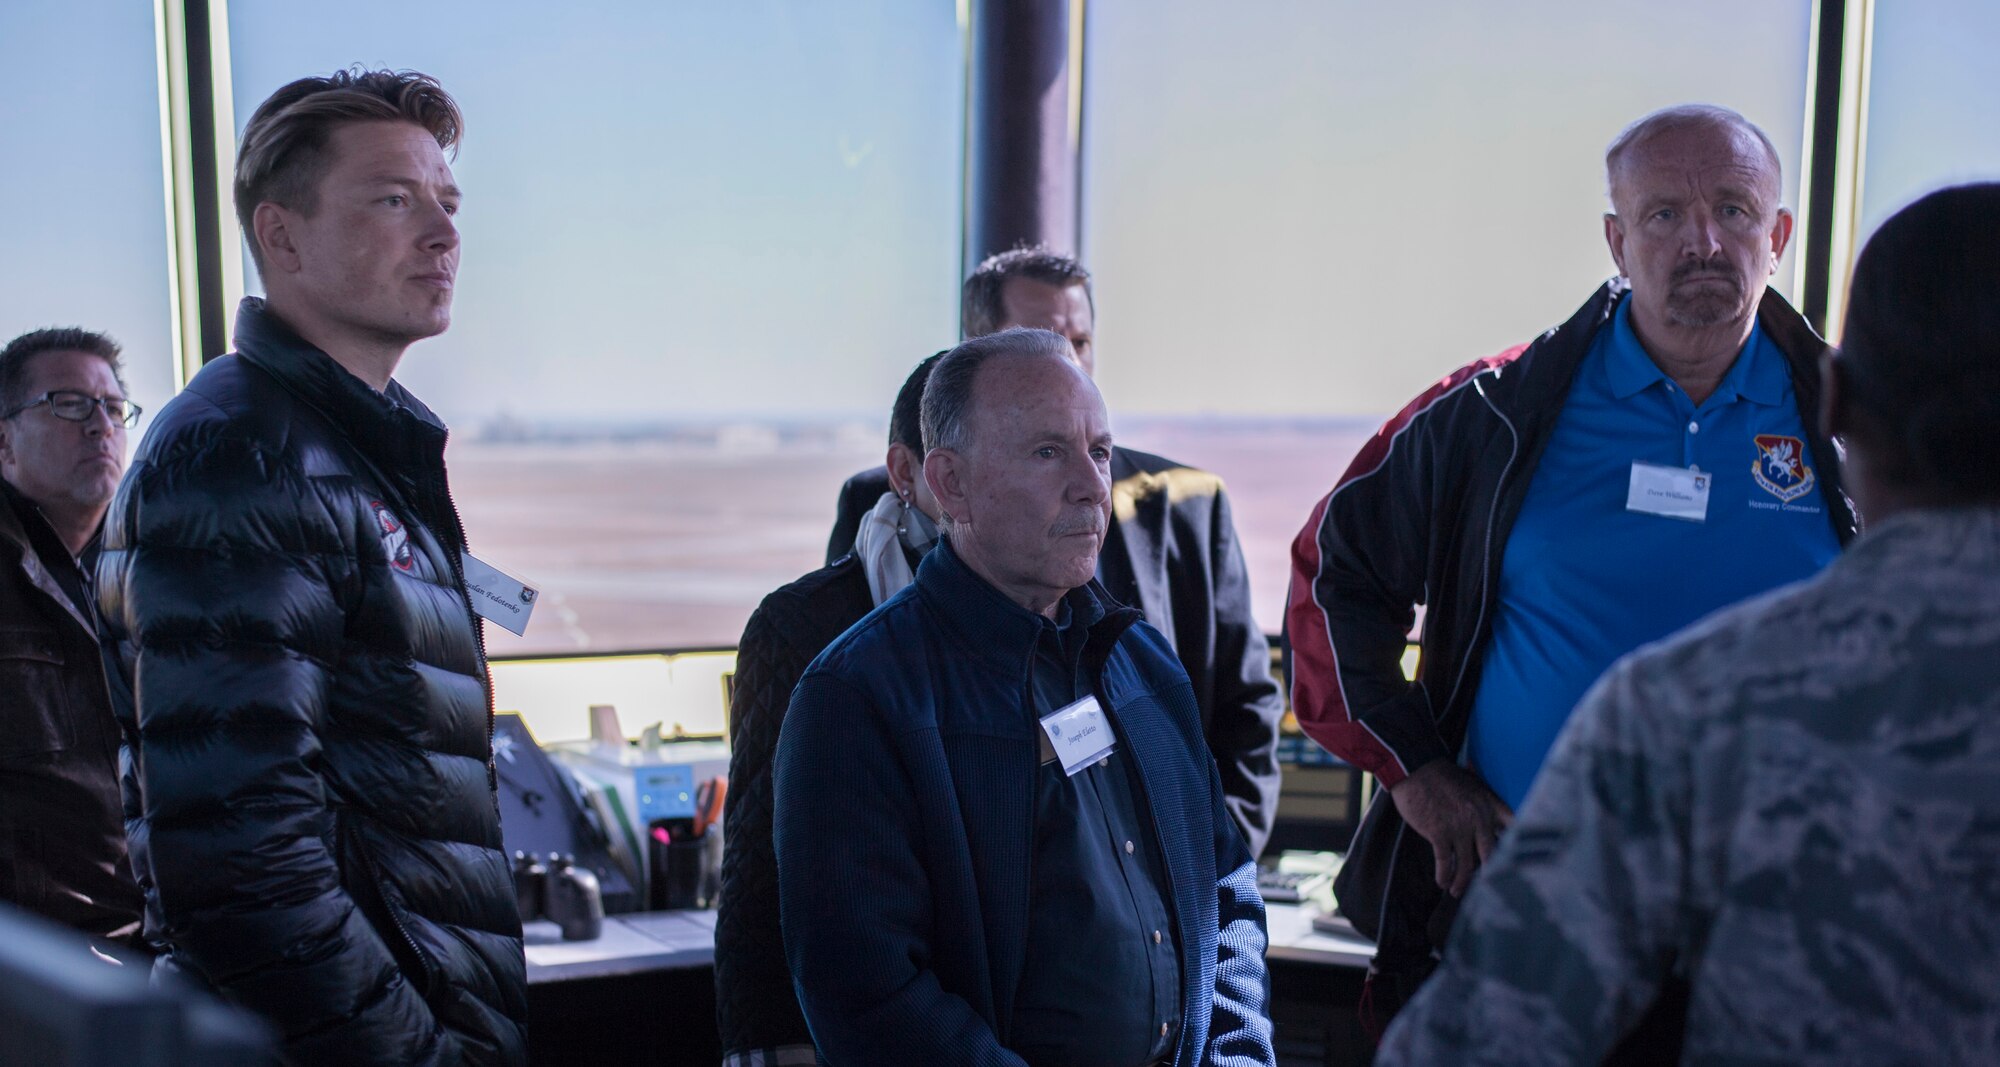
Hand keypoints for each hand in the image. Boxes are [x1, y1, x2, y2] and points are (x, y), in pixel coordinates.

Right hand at [1387, 760, 1512, 896]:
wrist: (1415, 767)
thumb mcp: (1472, 784)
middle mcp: (1479, 818)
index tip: (1518, 864)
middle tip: (1487, 889)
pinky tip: (1442, 882)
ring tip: (1457, 890)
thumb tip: (1490, 825)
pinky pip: (1445, 861)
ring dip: (1461, 881)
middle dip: (1489, 875)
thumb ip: (1484, 804)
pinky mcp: (1439, 832)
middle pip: (1491, 855)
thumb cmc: (1441, 775)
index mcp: (1489, 804)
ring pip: (1466, 864)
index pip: (1512, 829)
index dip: (1517, 848)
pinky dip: (1444, 875)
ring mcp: (1459, 827)